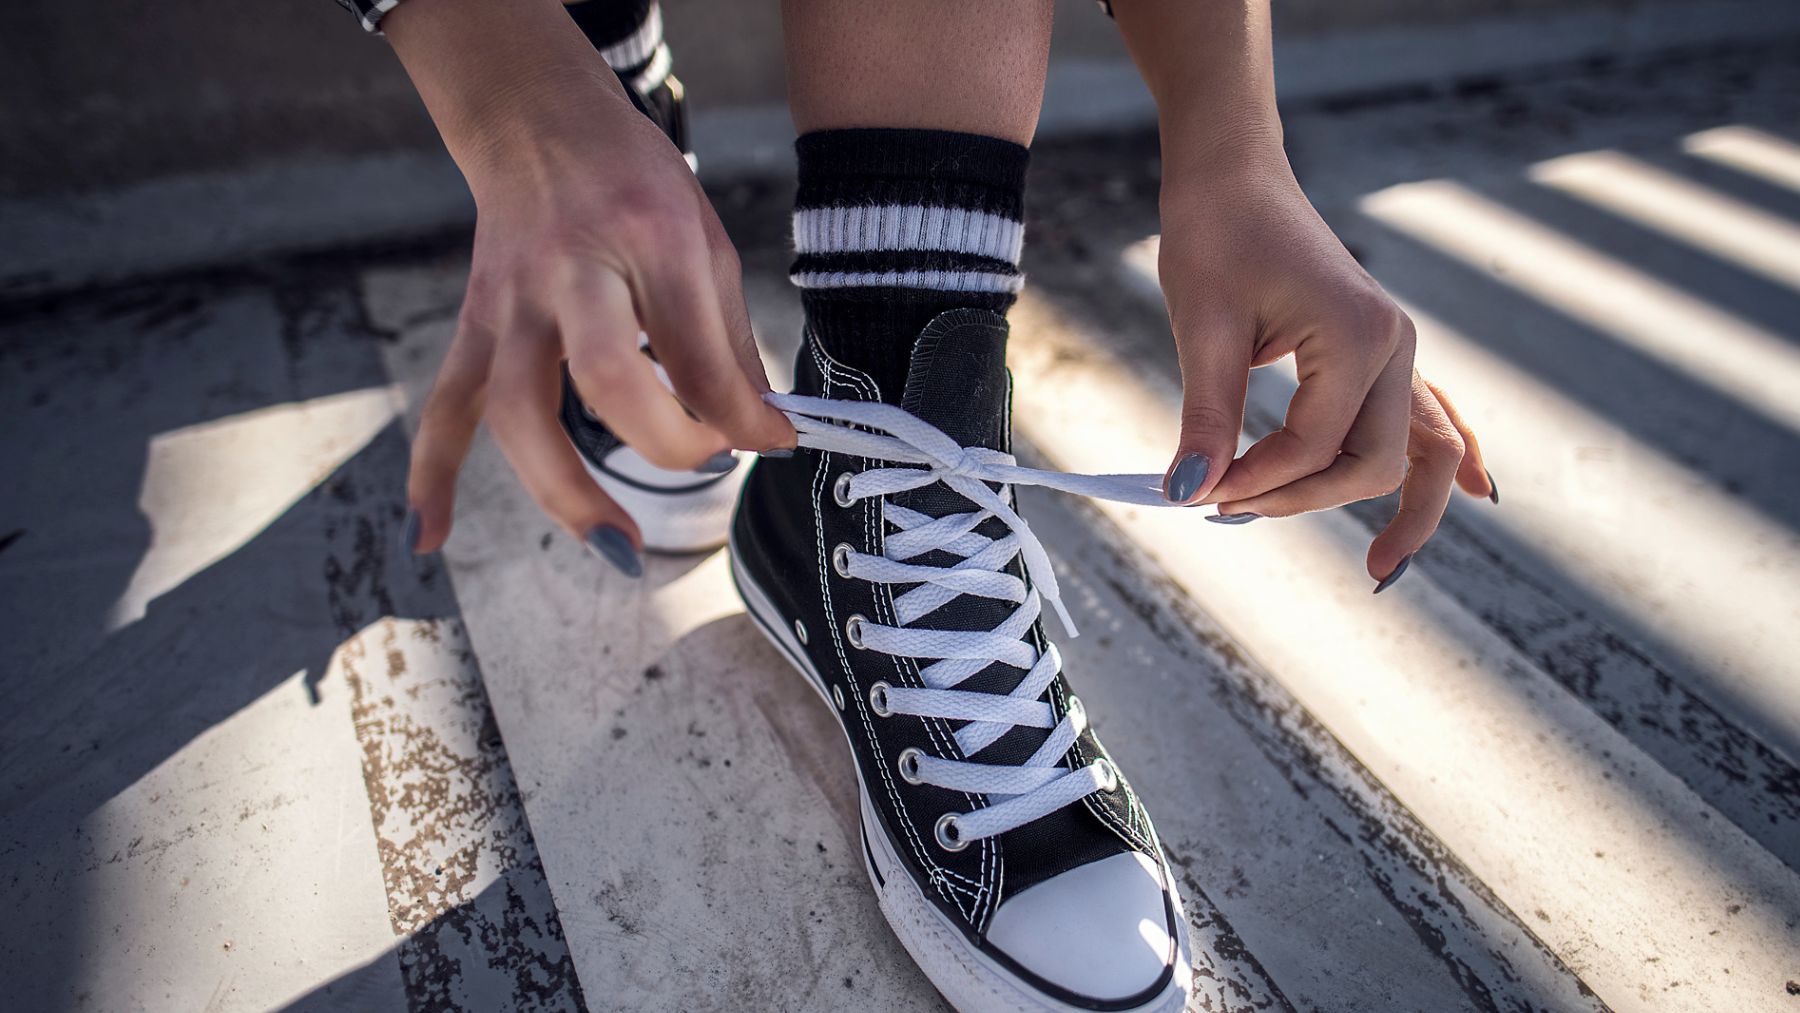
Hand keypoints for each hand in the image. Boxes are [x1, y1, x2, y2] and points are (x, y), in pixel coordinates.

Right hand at [386, 0, 791, 556]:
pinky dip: (430, 475)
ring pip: (516, 408)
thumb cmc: (632, 181)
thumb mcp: (704, 238)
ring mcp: (511, 303)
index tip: (770, 440)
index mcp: (648, 237)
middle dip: (664, 442)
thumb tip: (757, 431)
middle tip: (709, 467)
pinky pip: (445, 408)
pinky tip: (424, 538)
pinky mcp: (476, 326)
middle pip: (606, 376)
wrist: (536, 121)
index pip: (697, 348)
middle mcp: (572, 271)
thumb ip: (728, 338)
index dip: (741, 411)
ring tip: (617, 547)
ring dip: (562, 489)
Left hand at [1155, 156, 1494, 582]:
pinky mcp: (1381, 352)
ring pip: (1416, 449)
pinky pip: (1427, 417)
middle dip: (1310, 501)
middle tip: (1233, 516)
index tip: (1193, 491)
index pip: (1312, 445)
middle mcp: (1394, 344)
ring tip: (1384, 568)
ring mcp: (1396, 349)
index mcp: (1356, 335)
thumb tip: (1187, 491)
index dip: (1254, 480)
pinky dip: (1443, 458)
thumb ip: (1206, 416)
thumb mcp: (1203, 327)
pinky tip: (1471, 495)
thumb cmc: (1216, 237)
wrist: (1235, 179)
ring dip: (1399, 505)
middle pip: (1376, 462)